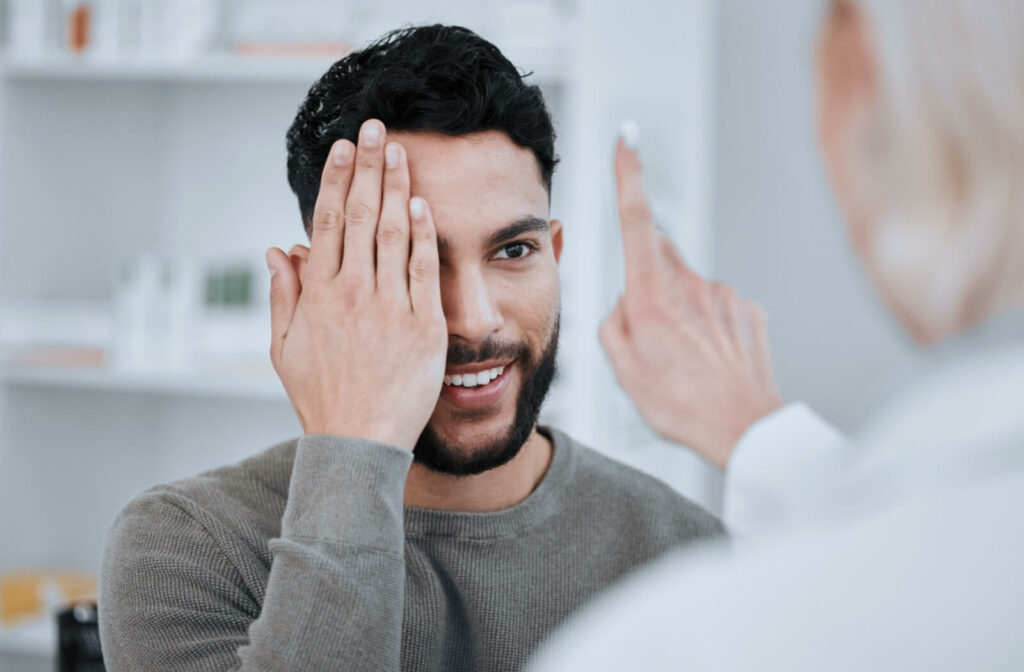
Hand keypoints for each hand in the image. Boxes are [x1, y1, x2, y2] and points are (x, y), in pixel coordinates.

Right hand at [265, 120, 446, 450]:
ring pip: (395, 233)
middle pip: (364, 215)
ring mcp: (391, 307)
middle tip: (376, 128)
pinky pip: (426, 270)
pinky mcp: (424, 326)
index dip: (338, 179)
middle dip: (369, 166)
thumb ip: (284, 294)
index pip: (329, 220)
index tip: (345, 147)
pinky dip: (425, 234)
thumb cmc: (321, 397)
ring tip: (400, 151)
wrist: (358, 441)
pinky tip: (423, 203)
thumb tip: (279, 248)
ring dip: (397, 186)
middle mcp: (354, 292)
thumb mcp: (284, 348)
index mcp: (319, 294)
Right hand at [599, 138, 782, 468]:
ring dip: (678, 310)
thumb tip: (624, 302)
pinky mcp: (747, 310)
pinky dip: (705, 325)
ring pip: (687, 286)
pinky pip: (715, 306)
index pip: (637, 220)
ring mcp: (724, 295)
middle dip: (646, 275)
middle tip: (647, 325)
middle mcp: (690, 285)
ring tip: (683, 360)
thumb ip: (613, 324)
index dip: (629, 175)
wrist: (744, 430)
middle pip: (659, 255)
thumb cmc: (680, 404)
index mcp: (652, 295)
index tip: (627, 139)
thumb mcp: (622, 369)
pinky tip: (708, 360)